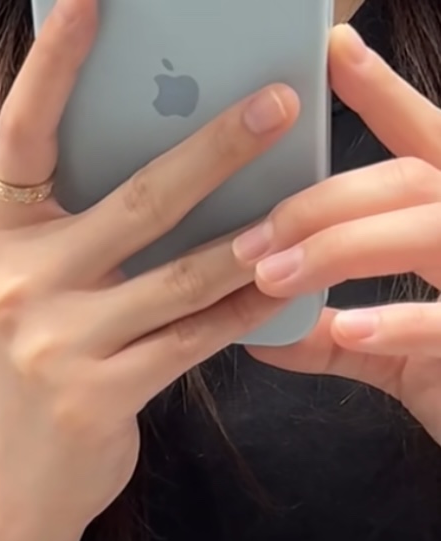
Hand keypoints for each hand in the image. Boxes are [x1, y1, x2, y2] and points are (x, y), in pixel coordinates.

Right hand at [0, 0, 296, 536]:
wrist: (20, 480)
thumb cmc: (49, 362)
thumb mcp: (45, 284)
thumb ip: (88, 221)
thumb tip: (181, 133)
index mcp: (2, 239)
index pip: (21, 134)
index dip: (54, 65)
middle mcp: (17, 287)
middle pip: (133, 202)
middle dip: (214, 148)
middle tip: (281, 102)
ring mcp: (53, 347)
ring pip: (174, 277)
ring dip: (249, 238)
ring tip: (302, 202)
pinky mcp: (96, 398)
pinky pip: (190, 341)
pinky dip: (242, 312)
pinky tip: (285, 285)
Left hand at [243, 25, 440, 441]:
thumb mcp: (397, 354)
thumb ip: (337, 336)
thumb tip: (263, 331)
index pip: (423, 141)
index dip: (383, 94)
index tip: (334, 51)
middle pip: (408, 181)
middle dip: (323, 203)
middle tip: (250, 238)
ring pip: (425, 229)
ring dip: (340, 249)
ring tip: (271, 278)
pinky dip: (396, 320)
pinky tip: (348, 325)